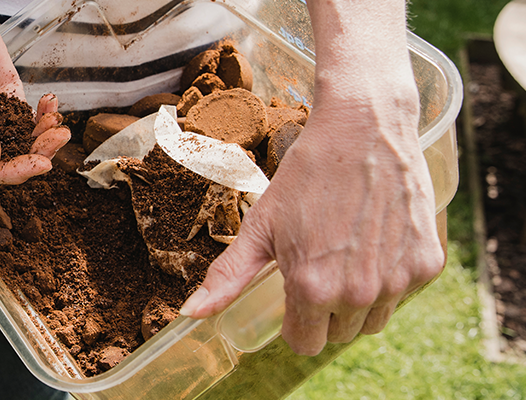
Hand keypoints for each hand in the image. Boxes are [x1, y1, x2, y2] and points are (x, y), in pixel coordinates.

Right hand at [0, 0, 69, 184]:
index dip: (9, 172)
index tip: (35, 164)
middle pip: (7, 157)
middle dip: (35, 153)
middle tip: (56, 140)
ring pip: (22, 138)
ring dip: (44, 135)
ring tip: (59, 126)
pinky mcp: (6, 93)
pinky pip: (28, 113)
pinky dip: (43, 113)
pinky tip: (52, 105)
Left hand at [179, 81, 443, 355]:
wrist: (364, 129)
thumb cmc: (307, 175)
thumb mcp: (260, 226)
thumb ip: (228, 276)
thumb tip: (190, 314)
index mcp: (312, 289)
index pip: (304, 343)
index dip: (295, 321)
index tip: (294, 293)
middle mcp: (358, 293)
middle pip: (338, 334)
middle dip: (325, 310)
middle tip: (320, 264)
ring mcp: (398, 281)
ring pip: (374, 320)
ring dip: (360, 301)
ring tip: (346, 254)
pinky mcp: (427, 264)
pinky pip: (404, 293)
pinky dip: (391, 277)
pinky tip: (375, 241)